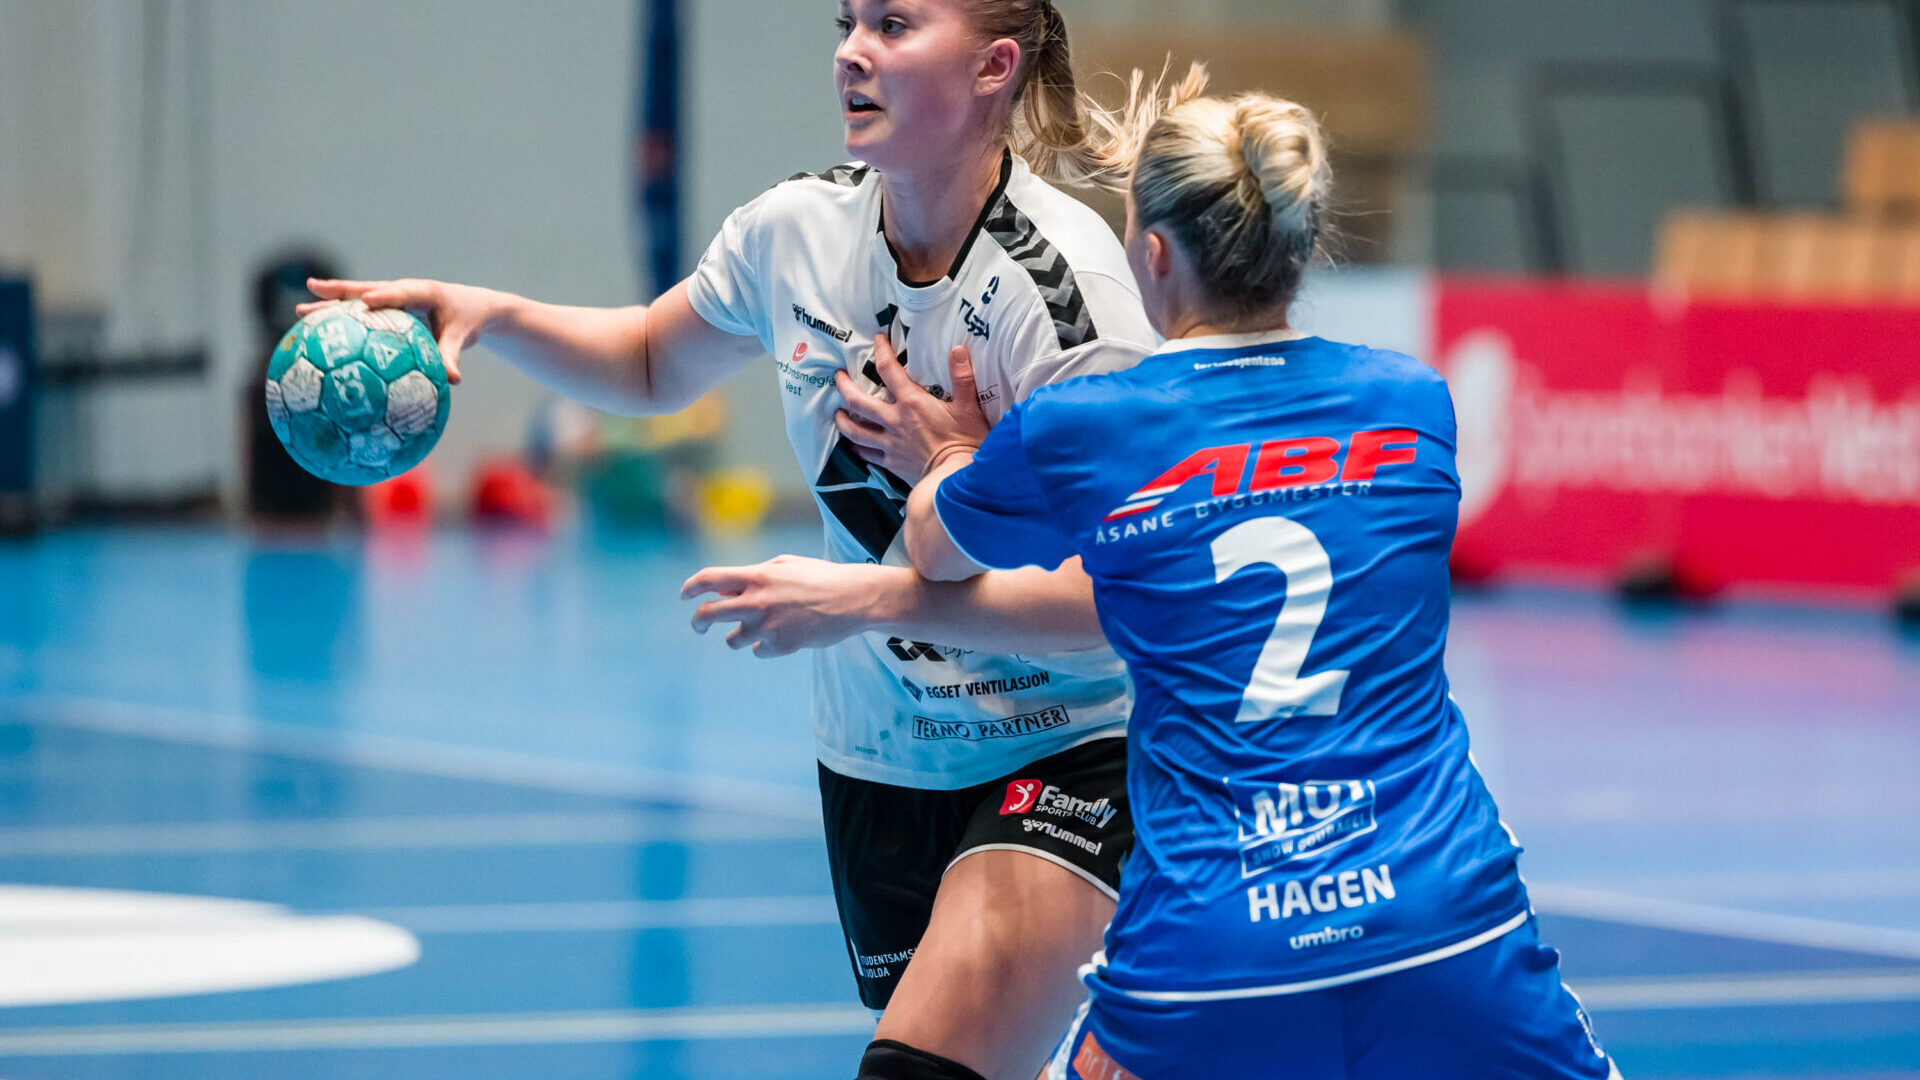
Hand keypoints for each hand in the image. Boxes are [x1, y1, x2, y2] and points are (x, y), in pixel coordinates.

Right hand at [298, 277, 500, 383]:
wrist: (469, 307)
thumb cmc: (466, 320)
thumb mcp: (462, 337)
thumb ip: (452, 356)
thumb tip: (452, 381)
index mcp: (424, 292)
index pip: (402, 292)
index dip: (384, 295)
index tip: (366, 300)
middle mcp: (403, 290)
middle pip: (367, 289)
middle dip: (340, 291)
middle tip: (311, 289)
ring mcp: (391, 298)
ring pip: (356, 299)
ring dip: (330, 304)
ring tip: (300, 310)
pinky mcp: (386, 309)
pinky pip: (360, 314)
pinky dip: (340, 321)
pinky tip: (315, 333)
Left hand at [682, 555, 902, 657]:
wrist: (854, 599)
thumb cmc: (820, 578)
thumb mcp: (786, 565)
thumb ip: (755, 575)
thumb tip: (727, 590)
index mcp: (757, 576)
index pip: (710, 579)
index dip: (690, 587)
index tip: (684, 596)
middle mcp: (757, 601)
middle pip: (709, 614)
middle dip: (698, 622)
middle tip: (698, 626)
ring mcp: (768, 626)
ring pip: (732, 640)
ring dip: (737, 636)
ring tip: (754, 630)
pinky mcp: (781, 645)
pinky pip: (758, 651)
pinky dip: (763, 646)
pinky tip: (781, 636)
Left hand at [833, 335, 989, 482]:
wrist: (956, 478)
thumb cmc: (965, 442)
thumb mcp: (968, 407)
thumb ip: (962, 377)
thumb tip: (958, 349)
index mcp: (911, 402)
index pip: (888, 369)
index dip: (881, 351)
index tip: (877, 340)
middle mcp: (894, 421)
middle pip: (858, 401)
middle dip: (844, 386)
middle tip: (837, 376)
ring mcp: (889, 443)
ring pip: (855, 430)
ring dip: (843, 420)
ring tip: (838, 413)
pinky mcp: (891, 462)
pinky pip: (867, 454)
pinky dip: (857, 447)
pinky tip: (854, 444)